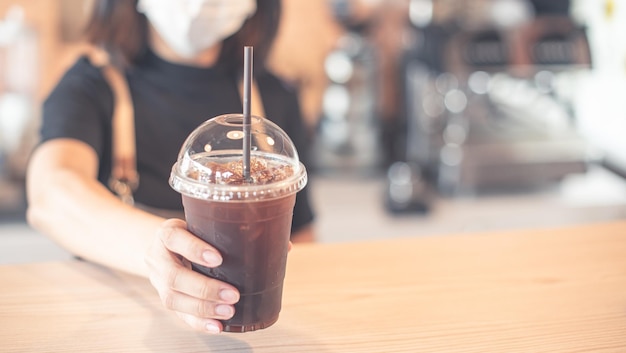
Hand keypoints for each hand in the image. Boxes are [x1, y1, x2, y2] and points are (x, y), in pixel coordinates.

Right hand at [145, 218, 238, 333]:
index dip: (194, 250)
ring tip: (228, 311)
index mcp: (167, 234)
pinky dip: (199, 322)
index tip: (218, 259)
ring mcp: (158, 281)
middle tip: (233, 295)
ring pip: (173, 299)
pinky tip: (217, 326)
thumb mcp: (198, 224)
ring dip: (203, 309)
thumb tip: (273, 240)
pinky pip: (179, 314)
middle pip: (174, 277)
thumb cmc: (188, 235)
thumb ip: (225, 230)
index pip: (174, 238)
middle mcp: (158, 258)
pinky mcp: (165, 299)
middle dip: (205, 289)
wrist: (160, 248)